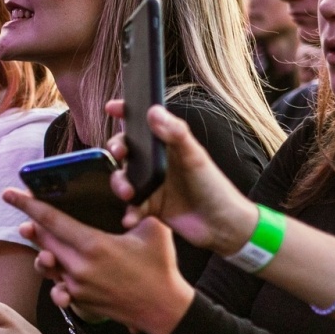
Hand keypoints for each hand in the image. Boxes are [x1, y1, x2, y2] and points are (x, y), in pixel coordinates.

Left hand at [6, 189, 195, 333]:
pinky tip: (56, 267)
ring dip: (41, 250)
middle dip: (32, 226)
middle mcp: (79, 267)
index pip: (51, 220)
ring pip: (48, 264)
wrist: (163, 310)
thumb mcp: (153, 229)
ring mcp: (77, 287)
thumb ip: (135, 209)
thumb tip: (127, 194)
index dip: (28, 204)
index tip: (9, 194)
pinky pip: (58, 285)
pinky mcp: (80, 301)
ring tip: (37, 237)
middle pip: (44, 241)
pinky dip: (55, 274)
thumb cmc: (160, 267)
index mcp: (93, 245)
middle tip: (24, 214)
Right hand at [104, 102, 257, 255]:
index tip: (112, 108)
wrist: (222, 225)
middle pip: (127, 150)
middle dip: (116, 149)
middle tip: (118, 153)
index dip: (127, 113)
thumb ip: (176, 133)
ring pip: (124, 179)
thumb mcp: (195, 156)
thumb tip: (153, 112)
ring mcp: (152, 185)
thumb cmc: (214, 186)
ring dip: (120, 184)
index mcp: (168, 145)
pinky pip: (132, 207)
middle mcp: (157, 163)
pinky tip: (131, 218)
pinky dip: (129, 213)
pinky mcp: (150, 207)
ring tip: (129, 194)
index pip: (145, 124)